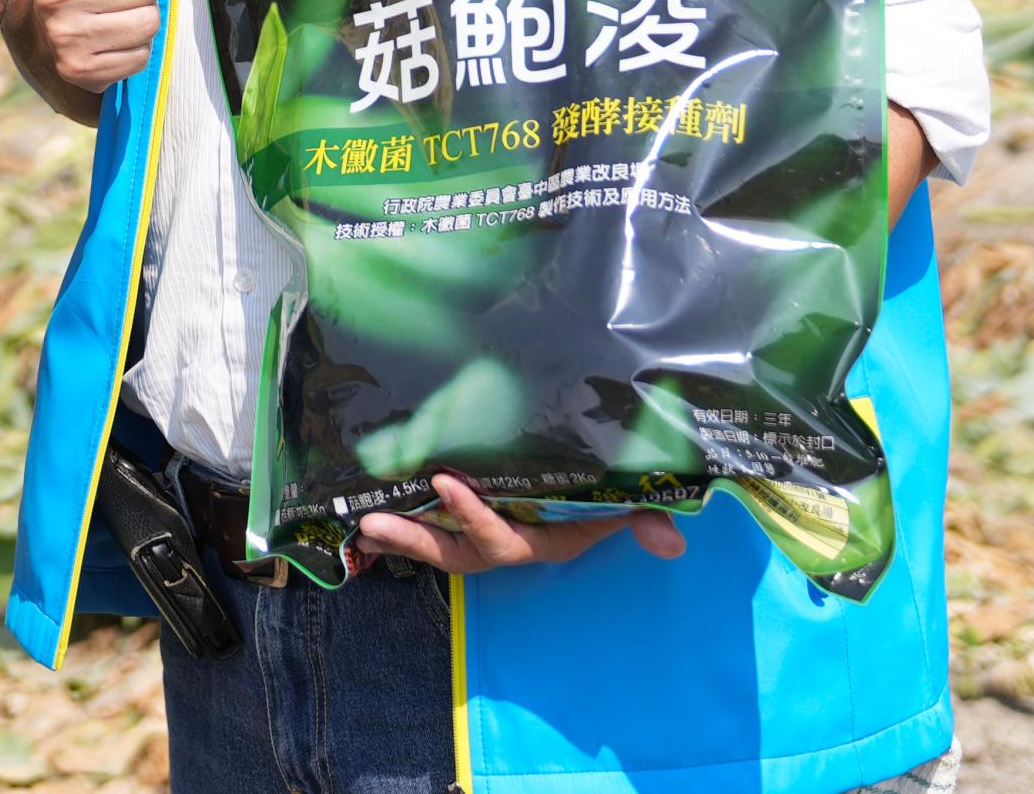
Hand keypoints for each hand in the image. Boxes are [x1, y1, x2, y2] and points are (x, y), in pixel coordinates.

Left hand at [352, 474, 686, 574]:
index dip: (476, 517)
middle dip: (416, 539)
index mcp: (541, 540)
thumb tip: (672, 542)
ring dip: (400, 536)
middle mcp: (508, 542)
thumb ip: (643, 518)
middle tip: (375, 521)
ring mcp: (484, 535)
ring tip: (361, 521)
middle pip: (457, 552)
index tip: (448, 483)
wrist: (597, 482)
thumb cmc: (606, 492)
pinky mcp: (467, 521)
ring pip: (438, 544)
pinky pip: (431, 531)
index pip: (504, 540)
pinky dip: (399, 530)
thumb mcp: (625, 504)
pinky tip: (363, 521)